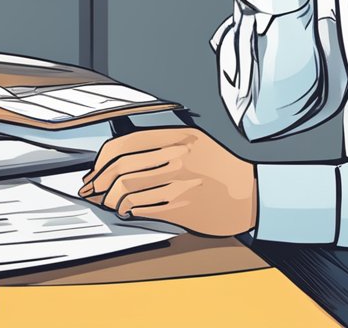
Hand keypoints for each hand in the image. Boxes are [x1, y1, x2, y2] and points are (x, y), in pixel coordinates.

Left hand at [77, 128, 256, 236]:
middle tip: (93, 190)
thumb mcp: (196, 143)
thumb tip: (119, 159)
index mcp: (178, 138)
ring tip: (111, 202)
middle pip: (122, 169)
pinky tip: (128, 210)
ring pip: (128, 191)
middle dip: (99, 182)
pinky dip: (129, 210)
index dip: (102, 160)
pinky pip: (144, 208)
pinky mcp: (183, 208)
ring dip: (111, 199)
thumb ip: (161, 145)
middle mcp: (177, 158)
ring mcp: (180, 183)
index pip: (125, 144)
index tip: (95, 171)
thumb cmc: (223, 168)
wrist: (254, 194)